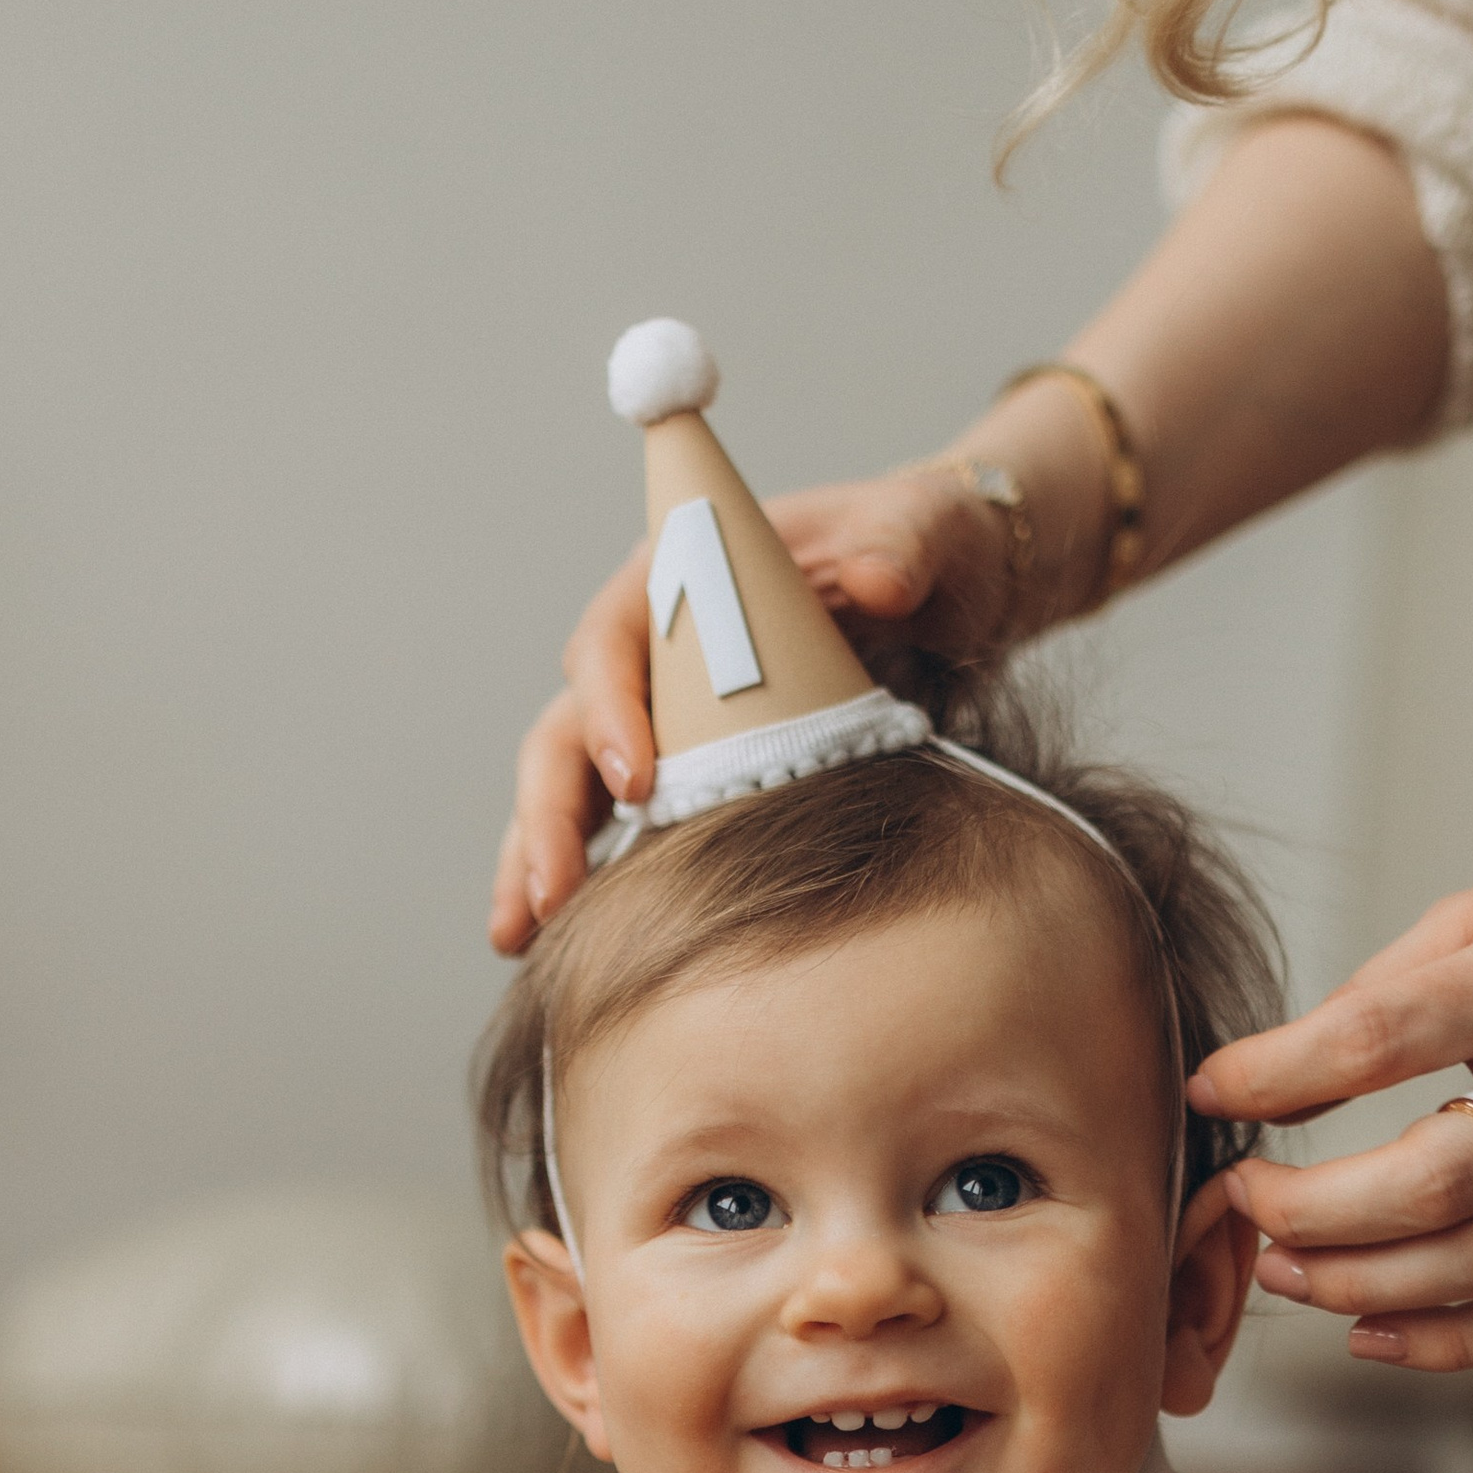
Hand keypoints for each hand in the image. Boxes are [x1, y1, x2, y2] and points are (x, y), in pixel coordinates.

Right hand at [488, 468, 1012, 951]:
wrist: (951, 595)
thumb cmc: (926, 548)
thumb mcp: (928, 529)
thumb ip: (904, 540)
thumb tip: (882, 577)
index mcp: (683, 575)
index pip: (614, 638)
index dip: (609, 710)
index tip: (637, 781)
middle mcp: (652, 650)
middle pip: (568, 728)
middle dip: (549, 812)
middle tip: (554, 891)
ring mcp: (662, 716)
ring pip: (572, 788)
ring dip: (539, 859)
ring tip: (521, 935)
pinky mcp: (684, 772)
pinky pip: (613, 826)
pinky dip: (580, 881)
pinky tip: (550, 943)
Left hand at [1193, 820, 1472, 1370]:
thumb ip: (1396, 979)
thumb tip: (1284, 1065)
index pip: (1384, 1037)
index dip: (1278, 1073)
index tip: (1214, 1091)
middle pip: (1435, 1182)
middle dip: (1312, 1209)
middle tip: (1242, 1201)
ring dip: (1361, 1284)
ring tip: (1280, 1270)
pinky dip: (1454, 1345)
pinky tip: (1373, 1334)